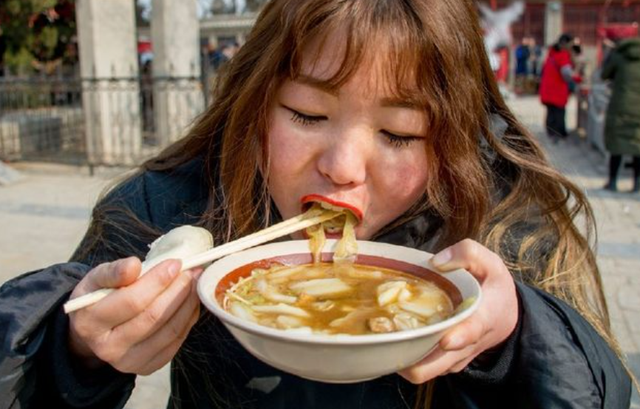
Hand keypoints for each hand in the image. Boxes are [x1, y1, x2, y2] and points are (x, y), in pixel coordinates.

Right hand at [67, 257, 201, 374]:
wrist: (95, 330)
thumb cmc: (98, 298)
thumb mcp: (96, 280)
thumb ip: (113, 272)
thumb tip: (134, 265)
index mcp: (90, 323)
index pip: (132, 301)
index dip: (158, 280)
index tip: (175, 263)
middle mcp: (108, 348)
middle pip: (154, 317)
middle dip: (178, 291)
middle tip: (192, 272)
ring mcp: (128, 362)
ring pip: (169, 331)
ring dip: (188, 304)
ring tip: (195, 283)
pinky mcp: (147, 367)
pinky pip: (176, 342)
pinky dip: (188, 319)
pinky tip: (191, 301)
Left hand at [399, 239, 517, 383]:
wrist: (505, 317)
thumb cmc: (493, 287)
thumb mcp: (490, 263)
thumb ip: (467, 254)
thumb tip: (437, 261)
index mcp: (484, 316)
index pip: (473, 330)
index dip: (460, 337)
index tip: (446, 340)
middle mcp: (468, 344)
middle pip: (437, 364)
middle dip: (411, 358)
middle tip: (386, 336)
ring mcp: (454, 357)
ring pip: (425, 370)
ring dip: (403, 357)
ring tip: (384, 335)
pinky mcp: (444, 363)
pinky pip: (422, 366)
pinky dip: (406, 356)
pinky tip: (393, 336)